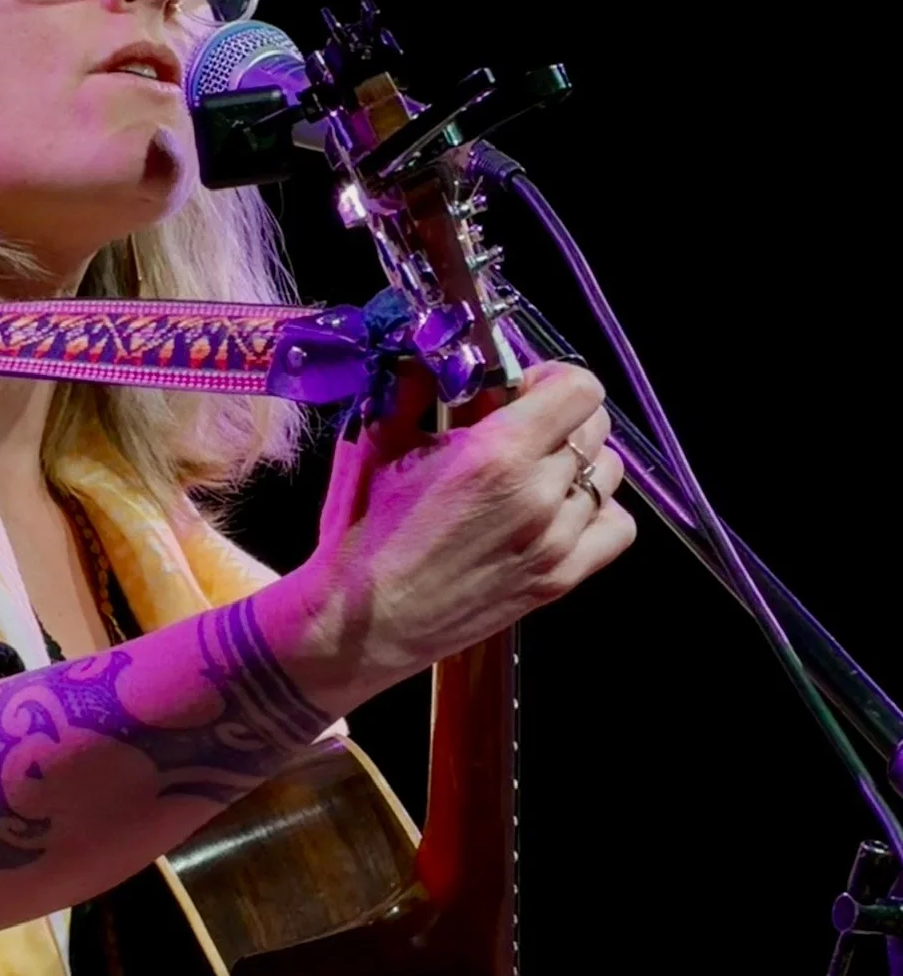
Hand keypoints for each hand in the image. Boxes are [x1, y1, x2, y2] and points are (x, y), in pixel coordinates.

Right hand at [298, 359, 635, 705]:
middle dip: (558, 416)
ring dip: (576, 461)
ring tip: (533, 471)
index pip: (578, 388)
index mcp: (496, 454)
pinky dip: (597, 512)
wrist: (361, 623)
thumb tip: (430, 351)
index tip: (519, 388)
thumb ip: (412, 387)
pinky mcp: (559, 580)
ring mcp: (555, 542)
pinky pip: (615, 527)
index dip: (550, 379)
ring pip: (607, 473)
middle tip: (517, 428)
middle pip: (595, 426)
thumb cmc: (362, 534)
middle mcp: (538, 496)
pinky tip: (556, 511)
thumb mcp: (375, 442)